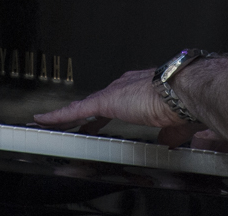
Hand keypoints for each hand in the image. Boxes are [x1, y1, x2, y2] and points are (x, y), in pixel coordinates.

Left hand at [33, 68, 196, 144]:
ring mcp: (114, 93)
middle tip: (76, 126)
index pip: (120, 102)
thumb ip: (169, 133)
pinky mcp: (104, 100)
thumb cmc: (185, 104)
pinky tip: (43, 120)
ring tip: (50, 123)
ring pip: (82, 106)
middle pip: (98, 103)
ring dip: (66, 116)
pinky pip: (75, 110)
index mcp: (142, 91)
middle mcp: (125, 86)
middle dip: (86, 116)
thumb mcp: (175, 124)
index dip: (109, 112)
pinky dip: (57, 116)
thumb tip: (168, 141)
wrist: (183, 92)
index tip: (103, 119)